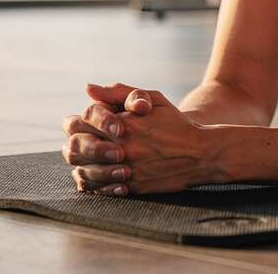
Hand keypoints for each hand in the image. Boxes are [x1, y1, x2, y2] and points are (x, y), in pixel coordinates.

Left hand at [61, 83, 213, 195]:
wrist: (202, 153)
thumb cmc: (177, 123)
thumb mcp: (153, 99)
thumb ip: (119, 92)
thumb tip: (89, 89)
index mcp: (122, 124)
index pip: (79, 123)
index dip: (77, 123)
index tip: (83, 125)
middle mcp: (120, 147)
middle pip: (76, 148)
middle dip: (76, 145)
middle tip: (81, 144)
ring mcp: (126, 169)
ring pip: (84, 171)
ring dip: (83, 165)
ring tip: (89, 161)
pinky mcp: (132, 187)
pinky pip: (101, 189)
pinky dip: (96, 184)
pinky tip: (102, 176)